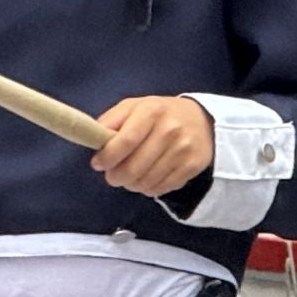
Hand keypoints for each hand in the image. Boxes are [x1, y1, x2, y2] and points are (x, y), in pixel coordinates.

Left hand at [91, 96, 214, 197]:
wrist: (202, 120)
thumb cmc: (160, 115)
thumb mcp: (135, 107)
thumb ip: (112, 120)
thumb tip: (94, 138)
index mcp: (152, 110)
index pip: (125, 141)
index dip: (108, 157)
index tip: (98, 164)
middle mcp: (170, 130)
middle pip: (133, 168)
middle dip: (116, 177)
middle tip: (113, 175)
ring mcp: (183, 150)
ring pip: (145, 183)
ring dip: (131, 184)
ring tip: (131, 175)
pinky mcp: (192, 167)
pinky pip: (160, 189)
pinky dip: (148, 188)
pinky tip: (149, 176)